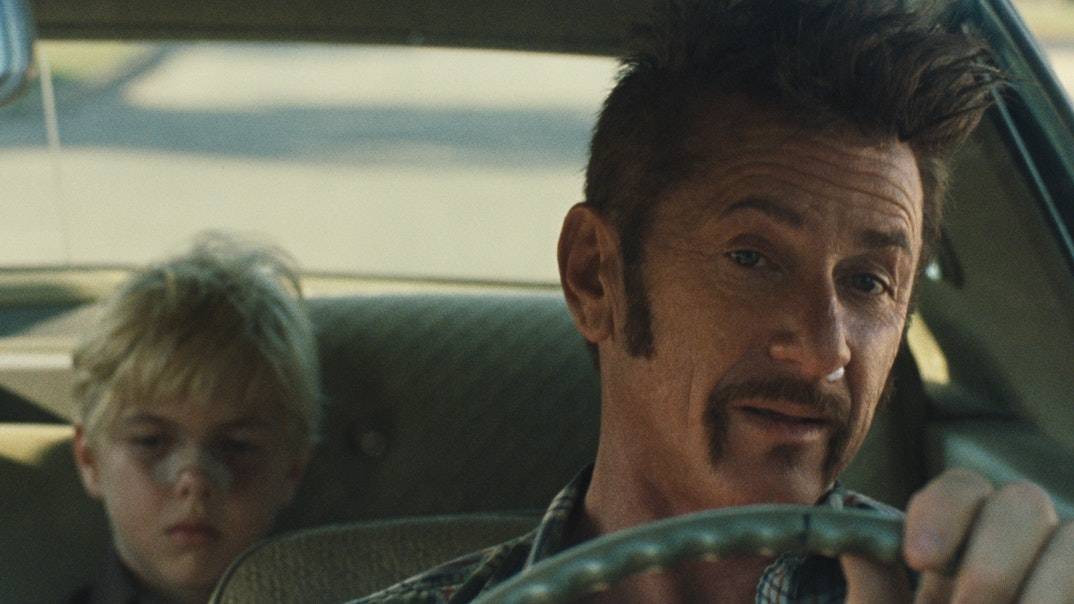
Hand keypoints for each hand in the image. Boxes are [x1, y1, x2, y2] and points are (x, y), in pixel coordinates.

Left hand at [841, 468, 1073, 602]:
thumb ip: (871, 594)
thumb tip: (851, 543)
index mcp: (958, 554)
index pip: (962, 489)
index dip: (943, 510)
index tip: (918, 558)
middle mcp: (1014, 556)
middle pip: (1023, 501)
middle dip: (993, 561)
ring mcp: (1053, 578)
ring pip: (1072, 540)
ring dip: (1043, 588)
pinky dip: (1062, 594)